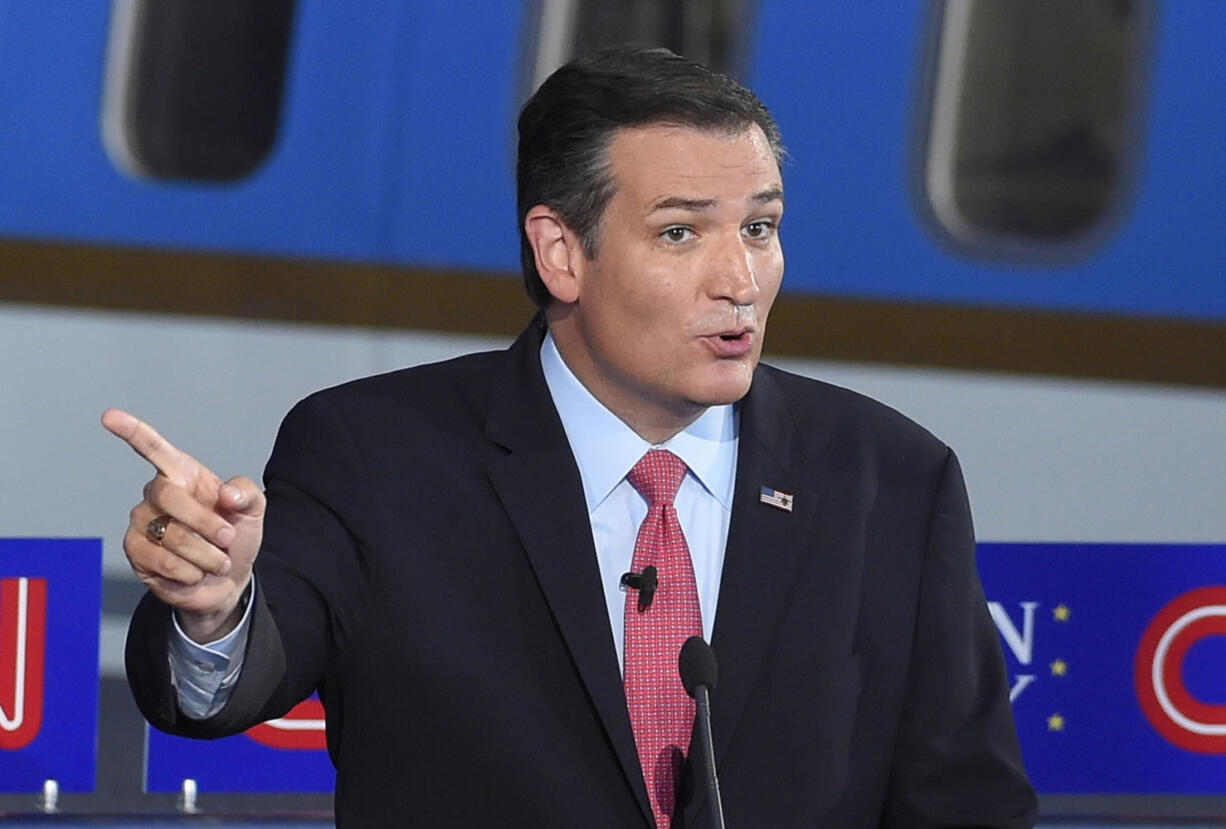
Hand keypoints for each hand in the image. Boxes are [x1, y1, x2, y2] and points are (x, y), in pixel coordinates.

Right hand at [102, 408, 264, 641]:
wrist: (228, 580)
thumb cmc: (234, 536)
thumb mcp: (253, 510)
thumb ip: (247, 493)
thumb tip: (227, 494)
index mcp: (182, 475)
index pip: (155, 449)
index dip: (133, 432)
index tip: (109, 416)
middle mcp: (156, 495)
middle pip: (169, 497)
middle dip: (205, 522)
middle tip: (227, 537)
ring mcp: (142, 523)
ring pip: (170, 535)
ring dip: (205, 554)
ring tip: (216, 560)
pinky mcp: (136, 553)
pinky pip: (163, 562)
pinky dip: (191, 572)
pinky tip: (196, 572)